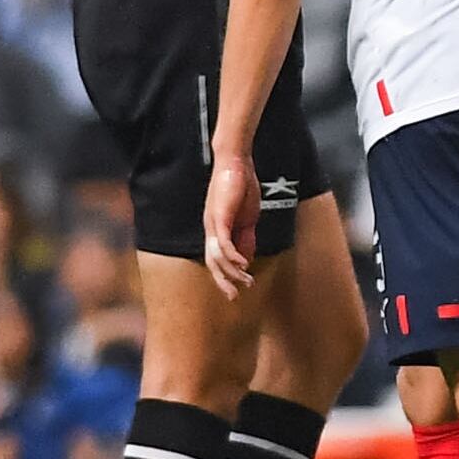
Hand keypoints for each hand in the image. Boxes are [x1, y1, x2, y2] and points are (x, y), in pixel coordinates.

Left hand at [202, 152, 263, 296]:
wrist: (236, 162)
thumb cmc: (242, 186)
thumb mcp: (248, 218)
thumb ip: (245, 237)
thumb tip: (246, 259)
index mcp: (217, 230)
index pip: (217, 259)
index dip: (225, 277)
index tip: (237, 290)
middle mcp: (211, 230)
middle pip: (213, 263)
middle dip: (223, 282)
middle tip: (234, 296)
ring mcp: (214, 224)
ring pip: (218, 256)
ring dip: (232, 271)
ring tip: (246, 280)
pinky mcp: (220, 217)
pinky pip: (223, 242)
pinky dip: (232, 255)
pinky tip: (243, 264)